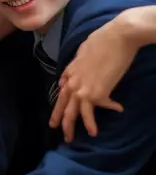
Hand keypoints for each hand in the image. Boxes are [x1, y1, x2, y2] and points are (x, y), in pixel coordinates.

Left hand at [49, 17, 134, 141]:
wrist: (117, 37)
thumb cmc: (103, 39)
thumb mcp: (83, 51)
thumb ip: (75, 65)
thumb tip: (71, 74)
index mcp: (70, 71)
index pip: (61, 92)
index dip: (59, 105)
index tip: (57, 114)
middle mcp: (73, 82)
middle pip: (63, 106)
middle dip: (61, 122)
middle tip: (61, 133)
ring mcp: (83, 90)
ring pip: (75, 114)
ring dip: (75, 128)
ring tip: (79, 137)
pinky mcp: (97, 94)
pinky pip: (99, 109)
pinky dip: (108, 110)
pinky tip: (116, 112)